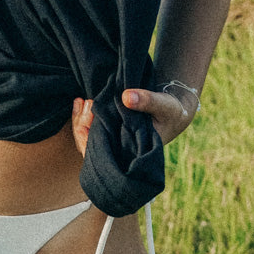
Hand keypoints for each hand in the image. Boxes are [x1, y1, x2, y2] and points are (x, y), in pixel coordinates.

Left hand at [72, 86, 196, 157]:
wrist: (173, 109)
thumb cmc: (171, 111)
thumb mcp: (163, 104)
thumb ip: (147, 101)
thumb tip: (125, 97)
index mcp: (133, 152)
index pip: (106, 157)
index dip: (92, 139)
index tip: (91, 115)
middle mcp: (122, 150)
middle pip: (93, 149)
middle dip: (83, 126)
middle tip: (87, 103)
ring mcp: (116, 141)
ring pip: (90, 139)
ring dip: (82, 120)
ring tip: (82, 101)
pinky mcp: (114, 130)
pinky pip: (93, 129)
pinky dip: (85, 117)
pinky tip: (81, 102)